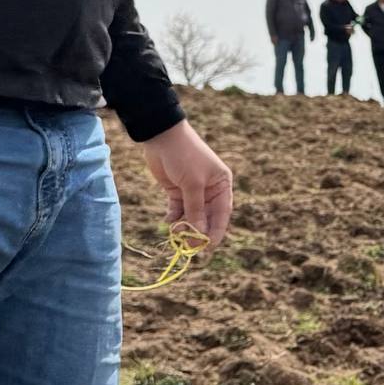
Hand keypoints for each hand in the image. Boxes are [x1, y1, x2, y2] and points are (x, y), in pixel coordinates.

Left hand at [140, 120, 235, 245]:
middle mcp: (210, 190)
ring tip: (174, 231)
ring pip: (191, 216)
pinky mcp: (177, 190)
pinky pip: (178, 210)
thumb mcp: (192, 184)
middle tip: (188, 245)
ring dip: (184, 225)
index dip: (216, 232)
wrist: (162, 137)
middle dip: (198, 231)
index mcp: (221, 185)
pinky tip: (168, 221)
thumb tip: (199, 234)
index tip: (208, 247)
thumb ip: (195, 209)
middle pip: (206, 217)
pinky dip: (174, 217)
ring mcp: (193, 191)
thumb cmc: (184, 156)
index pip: (222, 214)